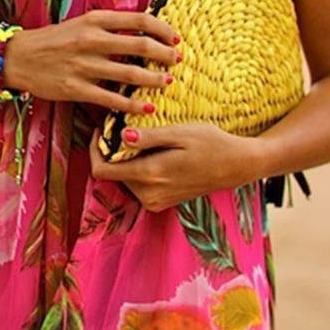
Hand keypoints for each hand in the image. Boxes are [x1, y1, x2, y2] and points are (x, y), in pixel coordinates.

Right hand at [1, 10, 180, 114]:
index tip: (175, 38)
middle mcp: (91, 40)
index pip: (139, 20)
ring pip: (130, 73)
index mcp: (95, 19)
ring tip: (167, 82)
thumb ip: (109, 26)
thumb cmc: (55, 40)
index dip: (163, 29)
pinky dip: (133, 104)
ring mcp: (83, 66)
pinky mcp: (76, 89)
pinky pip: (112, 99)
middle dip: (165, 54)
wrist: (19, 58)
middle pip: (140, 45)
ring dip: (154, 79)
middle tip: (176, 61)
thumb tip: (144, 30)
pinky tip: (147, 107)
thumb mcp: (81, 23)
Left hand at [88, 122, 263, 210]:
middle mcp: (148, 194)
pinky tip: (153, 153)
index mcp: (149, 175)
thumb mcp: (179, 133)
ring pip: (123, 178)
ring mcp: (155, 202)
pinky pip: (137, 185)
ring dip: (125, 159)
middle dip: (112, 151)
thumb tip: (121, 137)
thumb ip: (148, 138)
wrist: (235, 166)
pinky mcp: (160, 203)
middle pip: (112, 173)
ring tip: (142, 138)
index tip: (101, 129)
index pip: (102, 170)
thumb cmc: (210, 144)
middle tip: (123, 127)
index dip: (94, 149)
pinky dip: (137, 169)